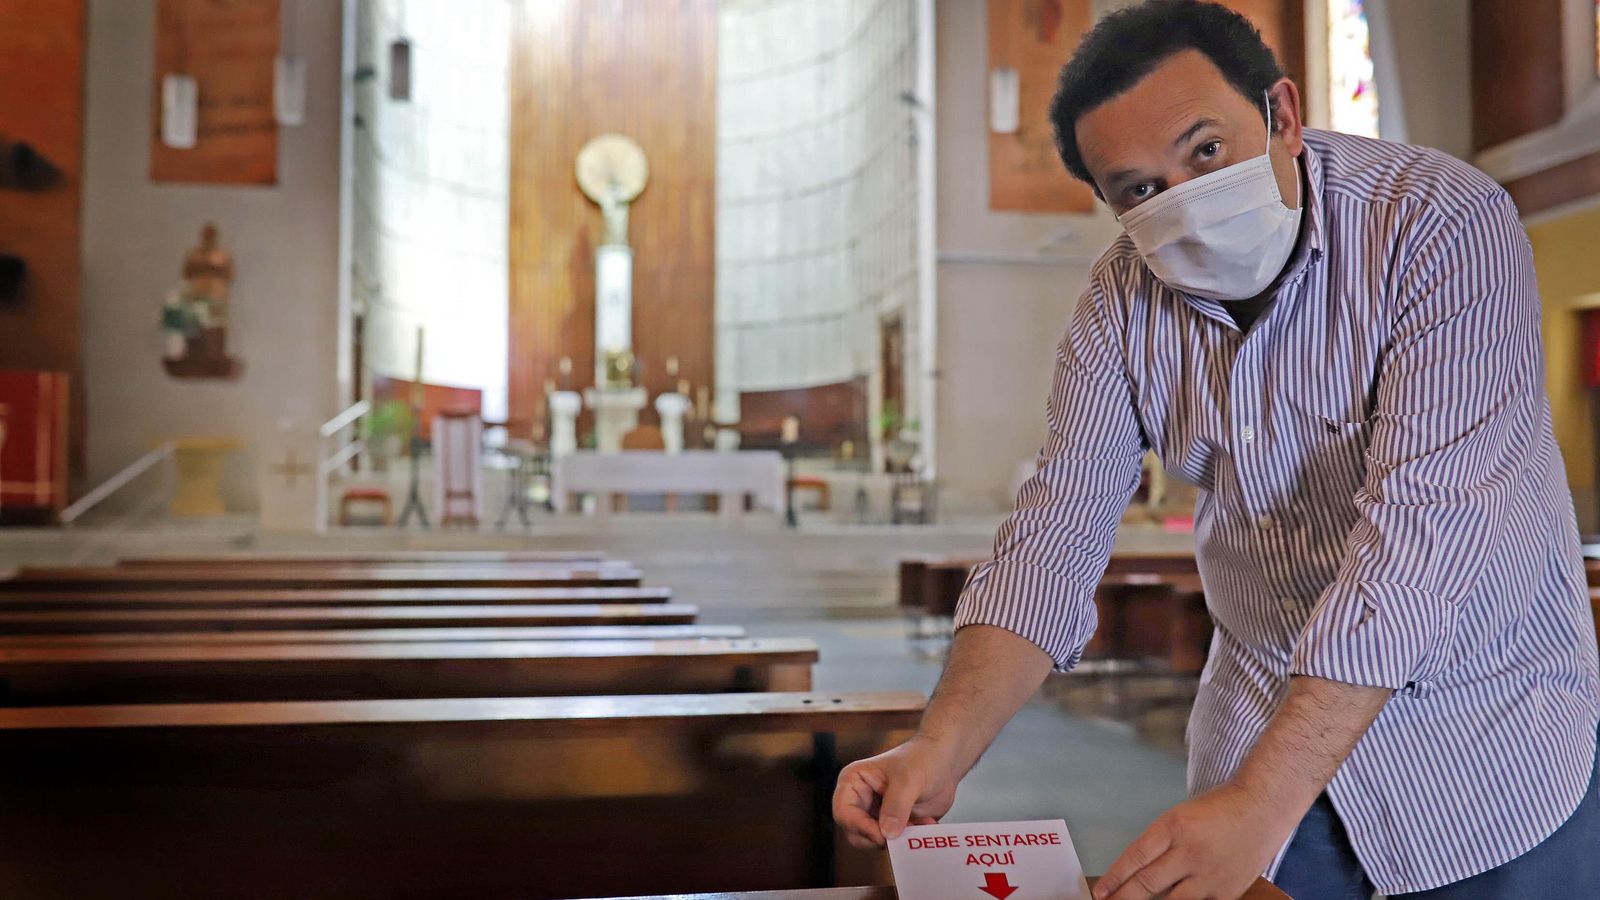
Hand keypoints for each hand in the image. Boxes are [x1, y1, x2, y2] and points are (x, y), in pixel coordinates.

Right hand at [832, 734, 960, 847]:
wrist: (944, 762)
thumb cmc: (922, 759)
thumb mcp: (909, 779)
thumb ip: (897, 805)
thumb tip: (887, 833)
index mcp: (853, 782)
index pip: (844, 813)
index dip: (860, 827)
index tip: (883, 835)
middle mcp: (860, 800)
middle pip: (855, 833)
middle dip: (881, 837)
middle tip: (904, 830)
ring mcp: (876, 814)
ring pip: (875, 842)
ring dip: (899, 839)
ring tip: (918, 823)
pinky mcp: (892, 825)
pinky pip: (895, 843)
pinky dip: (910, 839)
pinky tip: (925, 823)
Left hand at [1093, 781, 1301, 899]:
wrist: (1263, 808)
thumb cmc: (1218, 809)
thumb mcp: (1180, 816)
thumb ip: (1160, 844)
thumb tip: (1136, 874)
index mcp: (1174, 826)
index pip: (1136, 858)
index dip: (1114, 878)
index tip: (1100, 893)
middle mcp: (1190, 852)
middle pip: (1148, 884)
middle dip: (1124, 898)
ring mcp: (1210, 875)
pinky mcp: (1227, 892)